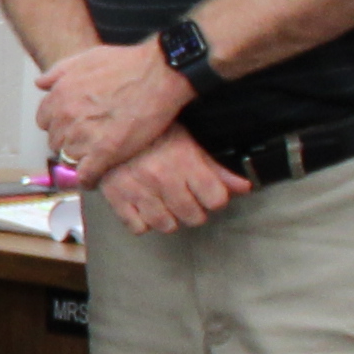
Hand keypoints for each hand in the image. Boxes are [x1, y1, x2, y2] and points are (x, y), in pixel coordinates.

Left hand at [36, 39, 197, 181]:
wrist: (158, 74)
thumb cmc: (126, 63)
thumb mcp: (86, 58)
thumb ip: (59, 72)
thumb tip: (41, 84)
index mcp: (60, 96)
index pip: (44, 120)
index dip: (59, 123)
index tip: (71, 125)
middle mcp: (66, 117)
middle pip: (55, 141)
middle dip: (68, 140)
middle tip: (88, 139)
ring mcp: (84, 136)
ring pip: (69, 158)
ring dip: (80, 158)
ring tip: (96, 154)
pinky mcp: (104, 152)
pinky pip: (86, 175)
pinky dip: (89, 178)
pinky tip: (96, 176)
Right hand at [98, 127, 244, 233]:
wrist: (108, 126)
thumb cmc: (152, 132)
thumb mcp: (188, 142)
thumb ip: (216, 168)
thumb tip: (245, 188)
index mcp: (183, 160)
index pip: (216, 199)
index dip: (215, 197)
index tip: (207, 192)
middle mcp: (162, 178)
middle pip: (194, 217)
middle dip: (194, 209)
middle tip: (186, 197)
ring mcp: (137, 190)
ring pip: (167, 226)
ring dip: (170, 218)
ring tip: (165, 203)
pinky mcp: (115, 198)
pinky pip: (138, 227)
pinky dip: (143, 221)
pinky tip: (144, 206)